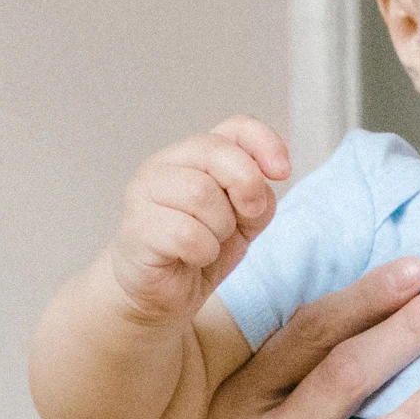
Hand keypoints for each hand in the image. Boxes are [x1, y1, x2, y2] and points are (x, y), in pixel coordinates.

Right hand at [108, 117, 289, 325]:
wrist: (165, 292)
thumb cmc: (204, 247)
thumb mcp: (246, 218)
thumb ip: (258, 192)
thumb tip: (263, 179)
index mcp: (196, 155)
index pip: (235, 127)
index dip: (265, 142)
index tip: (283, 172)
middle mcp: (165, 164)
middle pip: (216, 153)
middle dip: (245, 188)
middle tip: (244, 217)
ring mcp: (144, 193)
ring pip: (200, 194)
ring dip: (221, 227)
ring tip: (210, 240)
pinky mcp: (136, 228)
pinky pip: (186, 234)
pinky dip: (204, 251)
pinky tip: (194, 257)